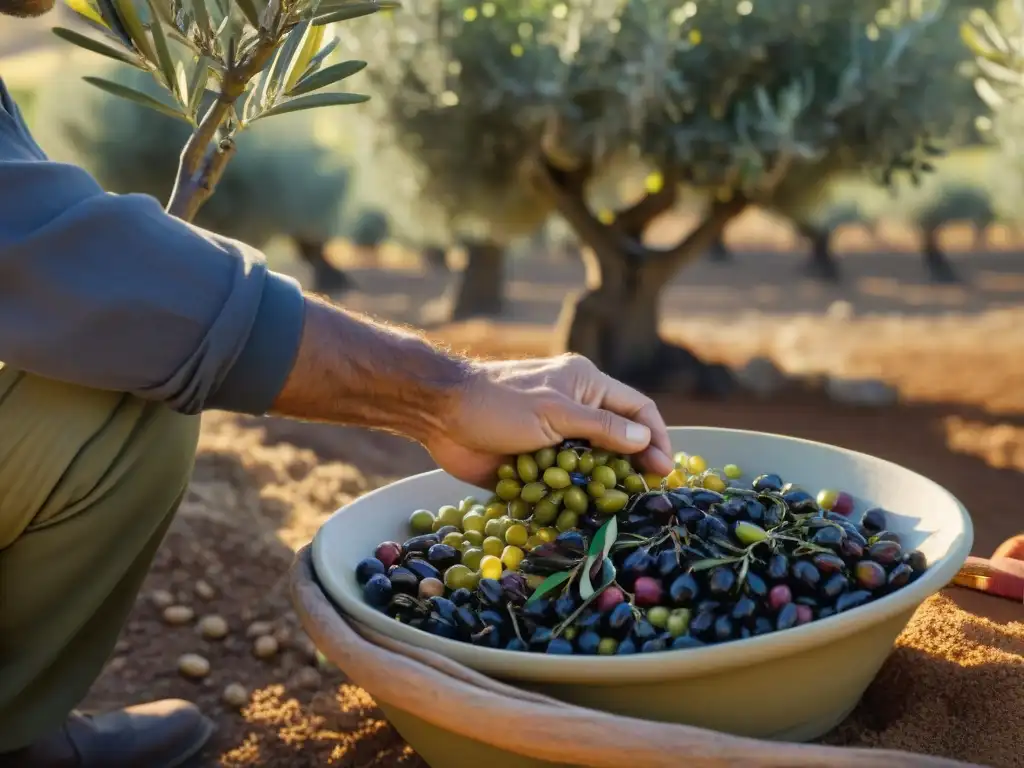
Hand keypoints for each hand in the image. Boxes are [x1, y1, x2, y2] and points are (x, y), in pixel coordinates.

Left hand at [424, 354, 673, 486]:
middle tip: (645, 496)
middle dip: (632, 467)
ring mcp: (555, 438)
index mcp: (586, 385)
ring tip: (617, 511)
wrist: (440, 414)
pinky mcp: (535, 463)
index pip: (637, 409)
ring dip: (601, 487)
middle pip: (618, 440)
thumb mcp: (554, 412)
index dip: (656, 437)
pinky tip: (583, 518)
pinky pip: (562, 484)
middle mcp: (575, 410)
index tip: (663, 469)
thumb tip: (644, 438)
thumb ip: (600, 426)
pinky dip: (571, 499)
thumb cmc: (498, 403)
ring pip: (591, 466)